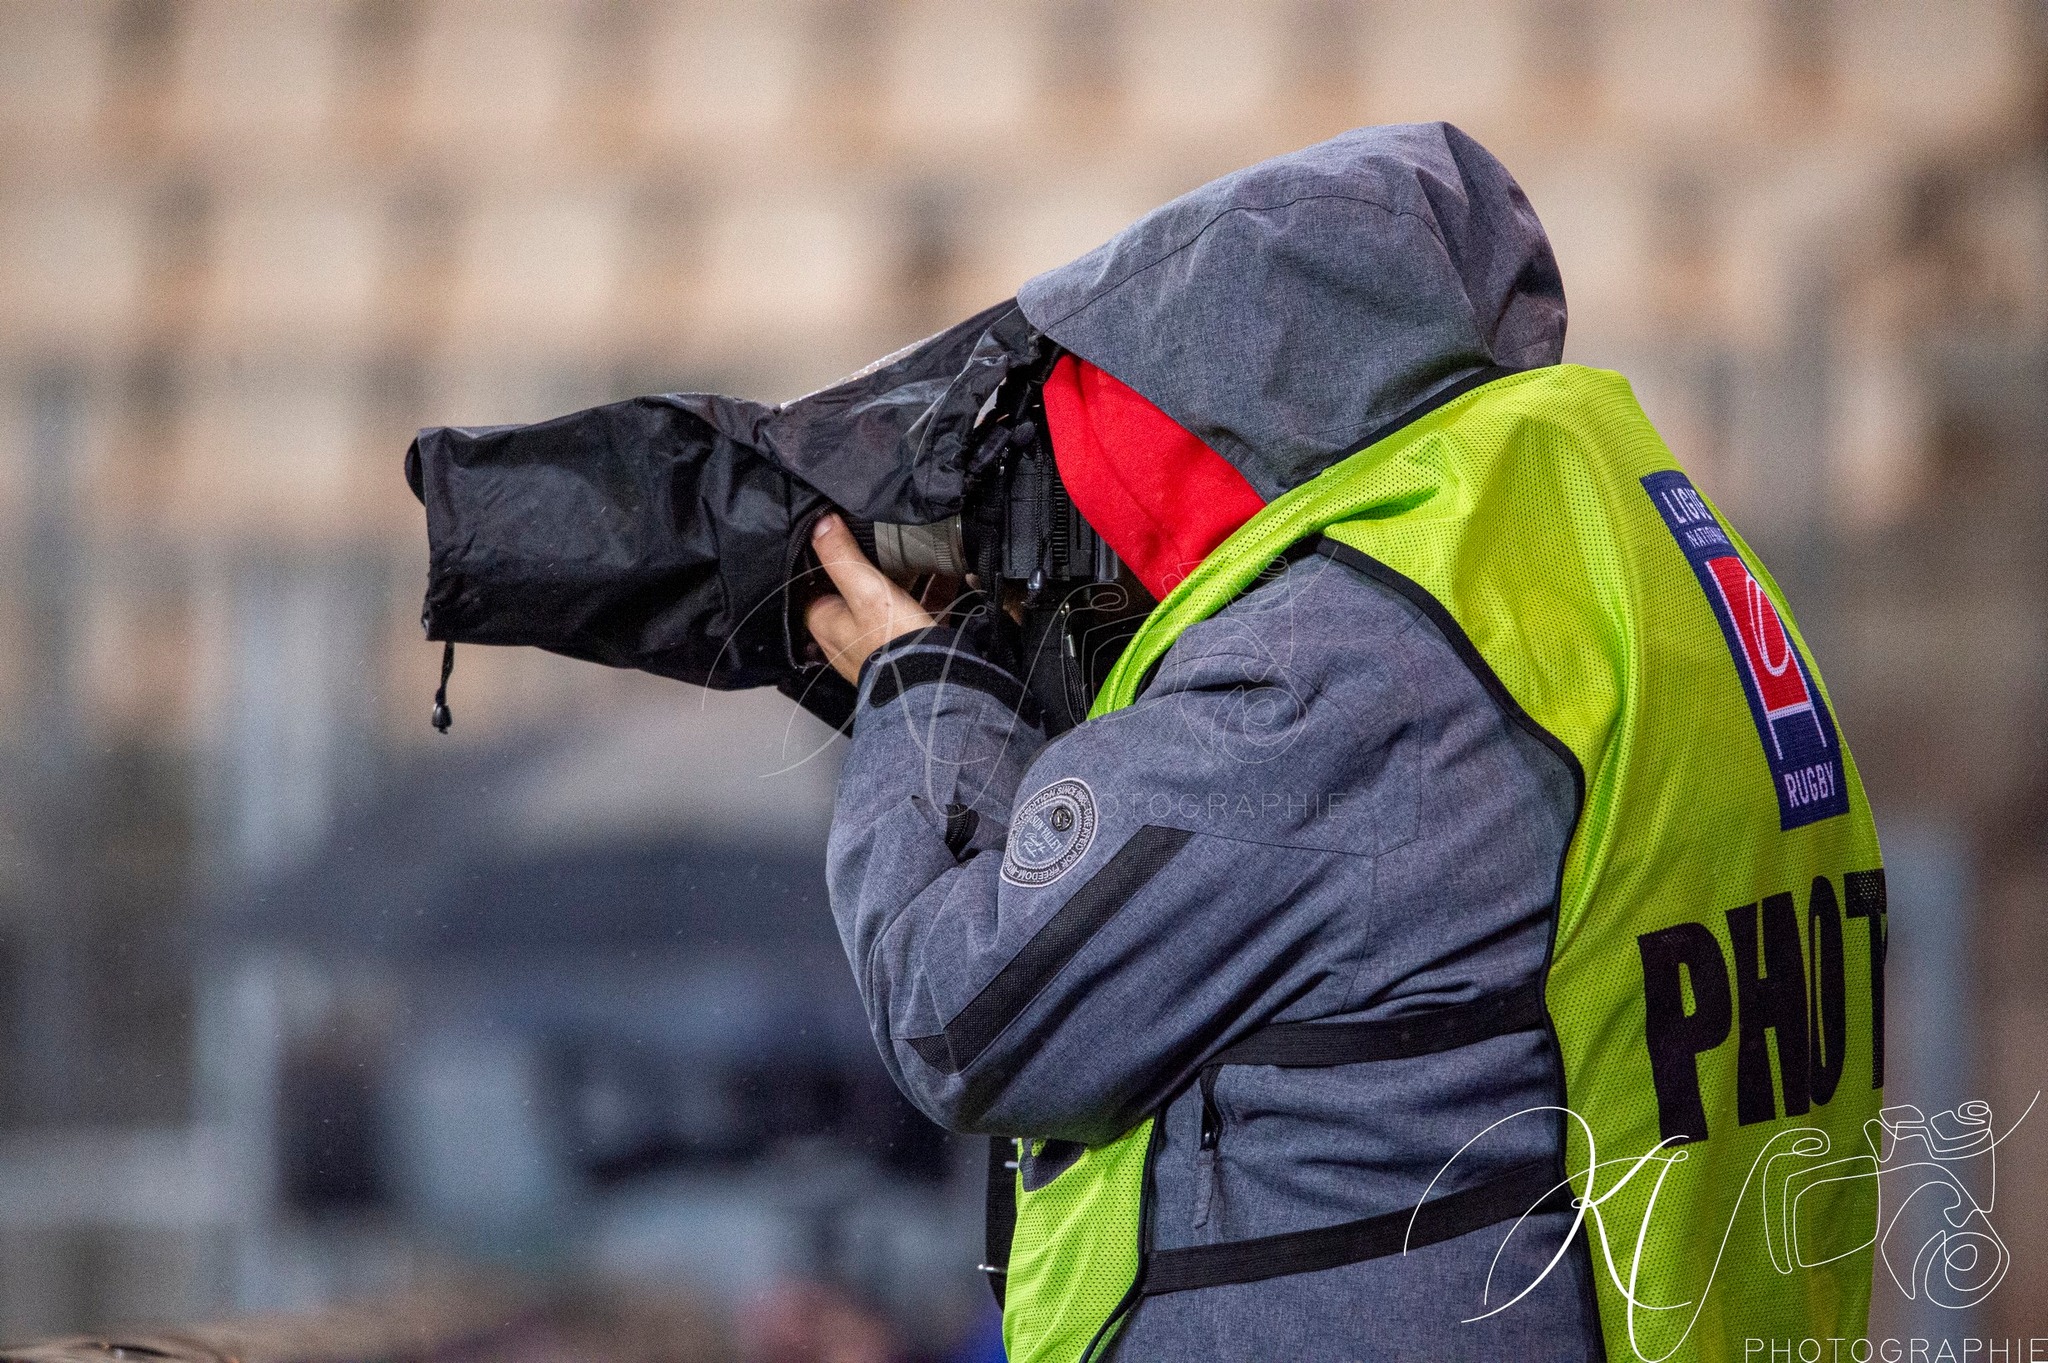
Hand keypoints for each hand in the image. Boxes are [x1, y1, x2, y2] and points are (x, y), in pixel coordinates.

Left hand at [804, 514, 936, 682]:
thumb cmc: (892, 642)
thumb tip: (820, 522)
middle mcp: (847, 636)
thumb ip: (841, 556)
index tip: (843, 533)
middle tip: (885, 536)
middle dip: (871, 565)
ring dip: (906, 577)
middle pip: (854, 590)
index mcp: (826, 622)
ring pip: (889, 600)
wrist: (931, 688)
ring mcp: (878, 643)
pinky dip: (933, 592)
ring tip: (920, 548)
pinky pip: (919, 612)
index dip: (828, 558)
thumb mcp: (866, 590)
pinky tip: (951, 573)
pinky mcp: (909, 647)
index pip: (816, 582)